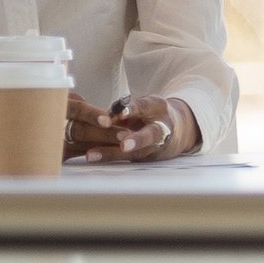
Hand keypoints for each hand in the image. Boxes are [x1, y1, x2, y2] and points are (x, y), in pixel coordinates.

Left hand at [68, 93, 198, 165]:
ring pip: (133, 152)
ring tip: (92, 155)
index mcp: (158, 109)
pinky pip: (123, 158)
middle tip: (123, 145)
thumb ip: (129, 108)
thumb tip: (106, 115)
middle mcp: (159, 130)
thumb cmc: (154, 113)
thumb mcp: (146, 104)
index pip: (145, 107)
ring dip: (112, 154)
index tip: (121, 113)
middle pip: (148, 136)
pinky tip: (89, 158)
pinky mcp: (141, 158)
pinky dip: (106, 158)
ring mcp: (151, 147)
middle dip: (136, 140)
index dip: (133, 110)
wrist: (174, 131)